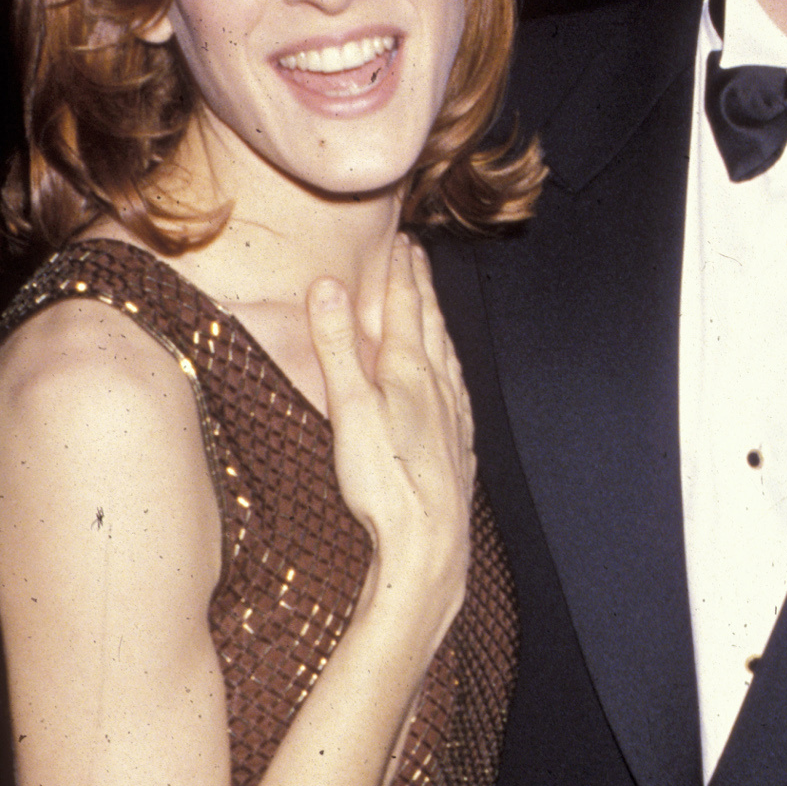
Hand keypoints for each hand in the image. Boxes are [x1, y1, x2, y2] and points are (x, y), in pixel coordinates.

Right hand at [307, 237, 474, 647]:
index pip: (406, 307)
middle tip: (418, 256)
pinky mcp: (458, 448)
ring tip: (433, 306)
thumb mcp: (349, 408)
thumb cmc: (385, 481)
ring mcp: (453, 418)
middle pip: (432, 325)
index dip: (401, 272)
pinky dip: (451, 370)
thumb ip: (338, 347)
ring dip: (439, 324)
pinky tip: (451, 380)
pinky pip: (458, 393)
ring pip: (449, 356)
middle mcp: (440, 388)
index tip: (399, 241)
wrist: (429, 544)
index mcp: (411, 372)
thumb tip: (328, 287)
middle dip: (422, 287)